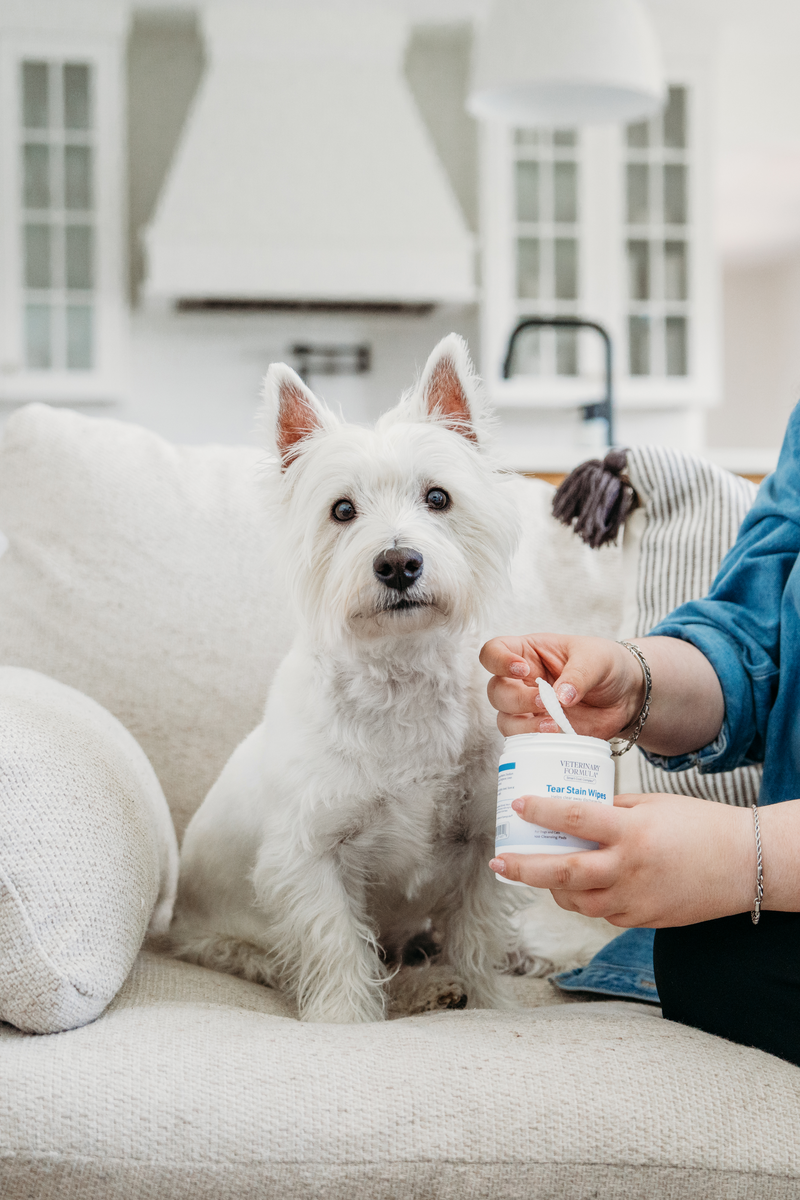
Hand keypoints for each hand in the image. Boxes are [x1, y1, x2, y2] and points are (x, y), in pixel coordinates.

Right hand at [479, 633, 643, 739]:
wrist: (627, 696)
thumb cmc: (607, 665)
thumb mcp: (597, 659)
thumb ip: (578, 674)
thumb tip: (561, 696)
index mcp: (528, 653)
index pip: (493, 652)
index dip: (498, 661)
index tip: (522, 669)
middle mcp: (521, 681)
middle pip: (495, 690)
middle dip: (517, 699)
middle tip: (545, 701)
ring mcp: (529, 709)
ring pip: (504, 719)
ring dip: (524, 725)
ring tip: (555, 724)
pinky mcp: (540, 732)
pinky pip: (523, 740)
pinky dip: (536, 740)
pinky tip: (558, 735)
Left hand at [489, 792, 753, 926]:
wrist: (742, 864)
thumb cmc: (699, 826)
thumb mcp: (652, 805)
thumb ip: (612, 811)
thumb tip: (575, 814)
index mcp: (631, 833)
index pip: (575, 820)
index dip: (542, 812)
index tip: (519, 805)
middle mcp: (628, 869)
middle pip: (562, 873)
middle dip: (523, 869)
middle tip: (499, 861)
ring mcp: (633, 899)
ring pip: (576, 901)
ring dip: (552, 887)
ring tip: (538, 872)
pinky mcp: (641, 919)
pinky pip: (601, 912)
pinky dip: (586, 899)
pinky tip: (582, 885)